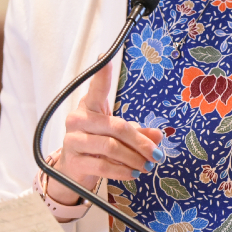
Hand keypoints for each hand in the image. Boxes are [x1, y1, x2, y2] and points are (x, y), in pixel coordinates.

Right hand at [48, 60, 163, 205]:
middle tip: (157, 154)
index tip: (104, 57)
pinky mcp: (74, 161)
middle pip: (116, 127)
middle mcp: (78, 120)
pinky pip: (103, 165)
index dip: (102, 74)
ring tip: (147, 166)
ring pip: (111, 148)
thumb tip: (158, 135)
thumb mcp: (118, 134)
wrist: (73, 169)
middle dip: (141, 142)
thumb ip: (138, 132)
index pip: (96, 88)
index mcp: (89, 106)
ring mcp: (73, 140)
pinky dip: (122, 171)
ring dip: (134, 158)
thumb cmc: (97, 143)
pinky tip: (133, 173)